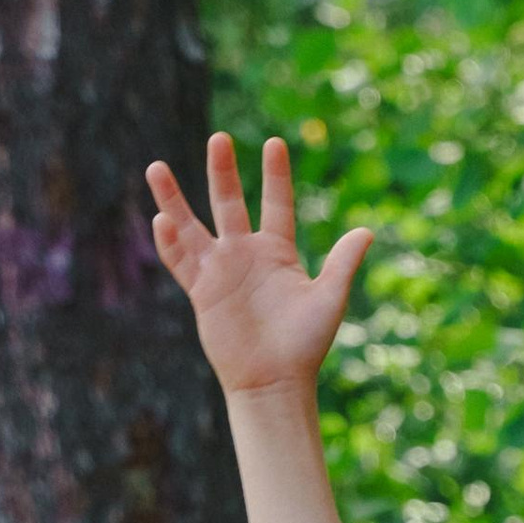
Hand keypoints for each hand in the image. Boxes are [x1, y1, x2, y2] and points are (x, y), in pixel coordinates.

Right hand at [146, 134, 370, 395]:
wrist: (275, 383)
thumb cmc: (305, 346)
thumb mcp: (328, 300)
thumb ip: (343, 264)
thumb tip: (368, 231)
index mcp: (278, 252)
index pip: (276, 204)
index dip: (276, 176)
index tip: (274, 143)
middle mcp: (245, 254)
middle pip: (229, 203)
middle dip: (222, 172)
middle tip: (219, 139)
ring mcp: (220, 271)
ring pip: (191, 226)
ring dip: (173, 199)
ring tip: (156, 167)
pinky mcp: (201, 291)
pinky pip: (180, 262)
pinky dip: (169, 244)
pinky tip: (161, 221)